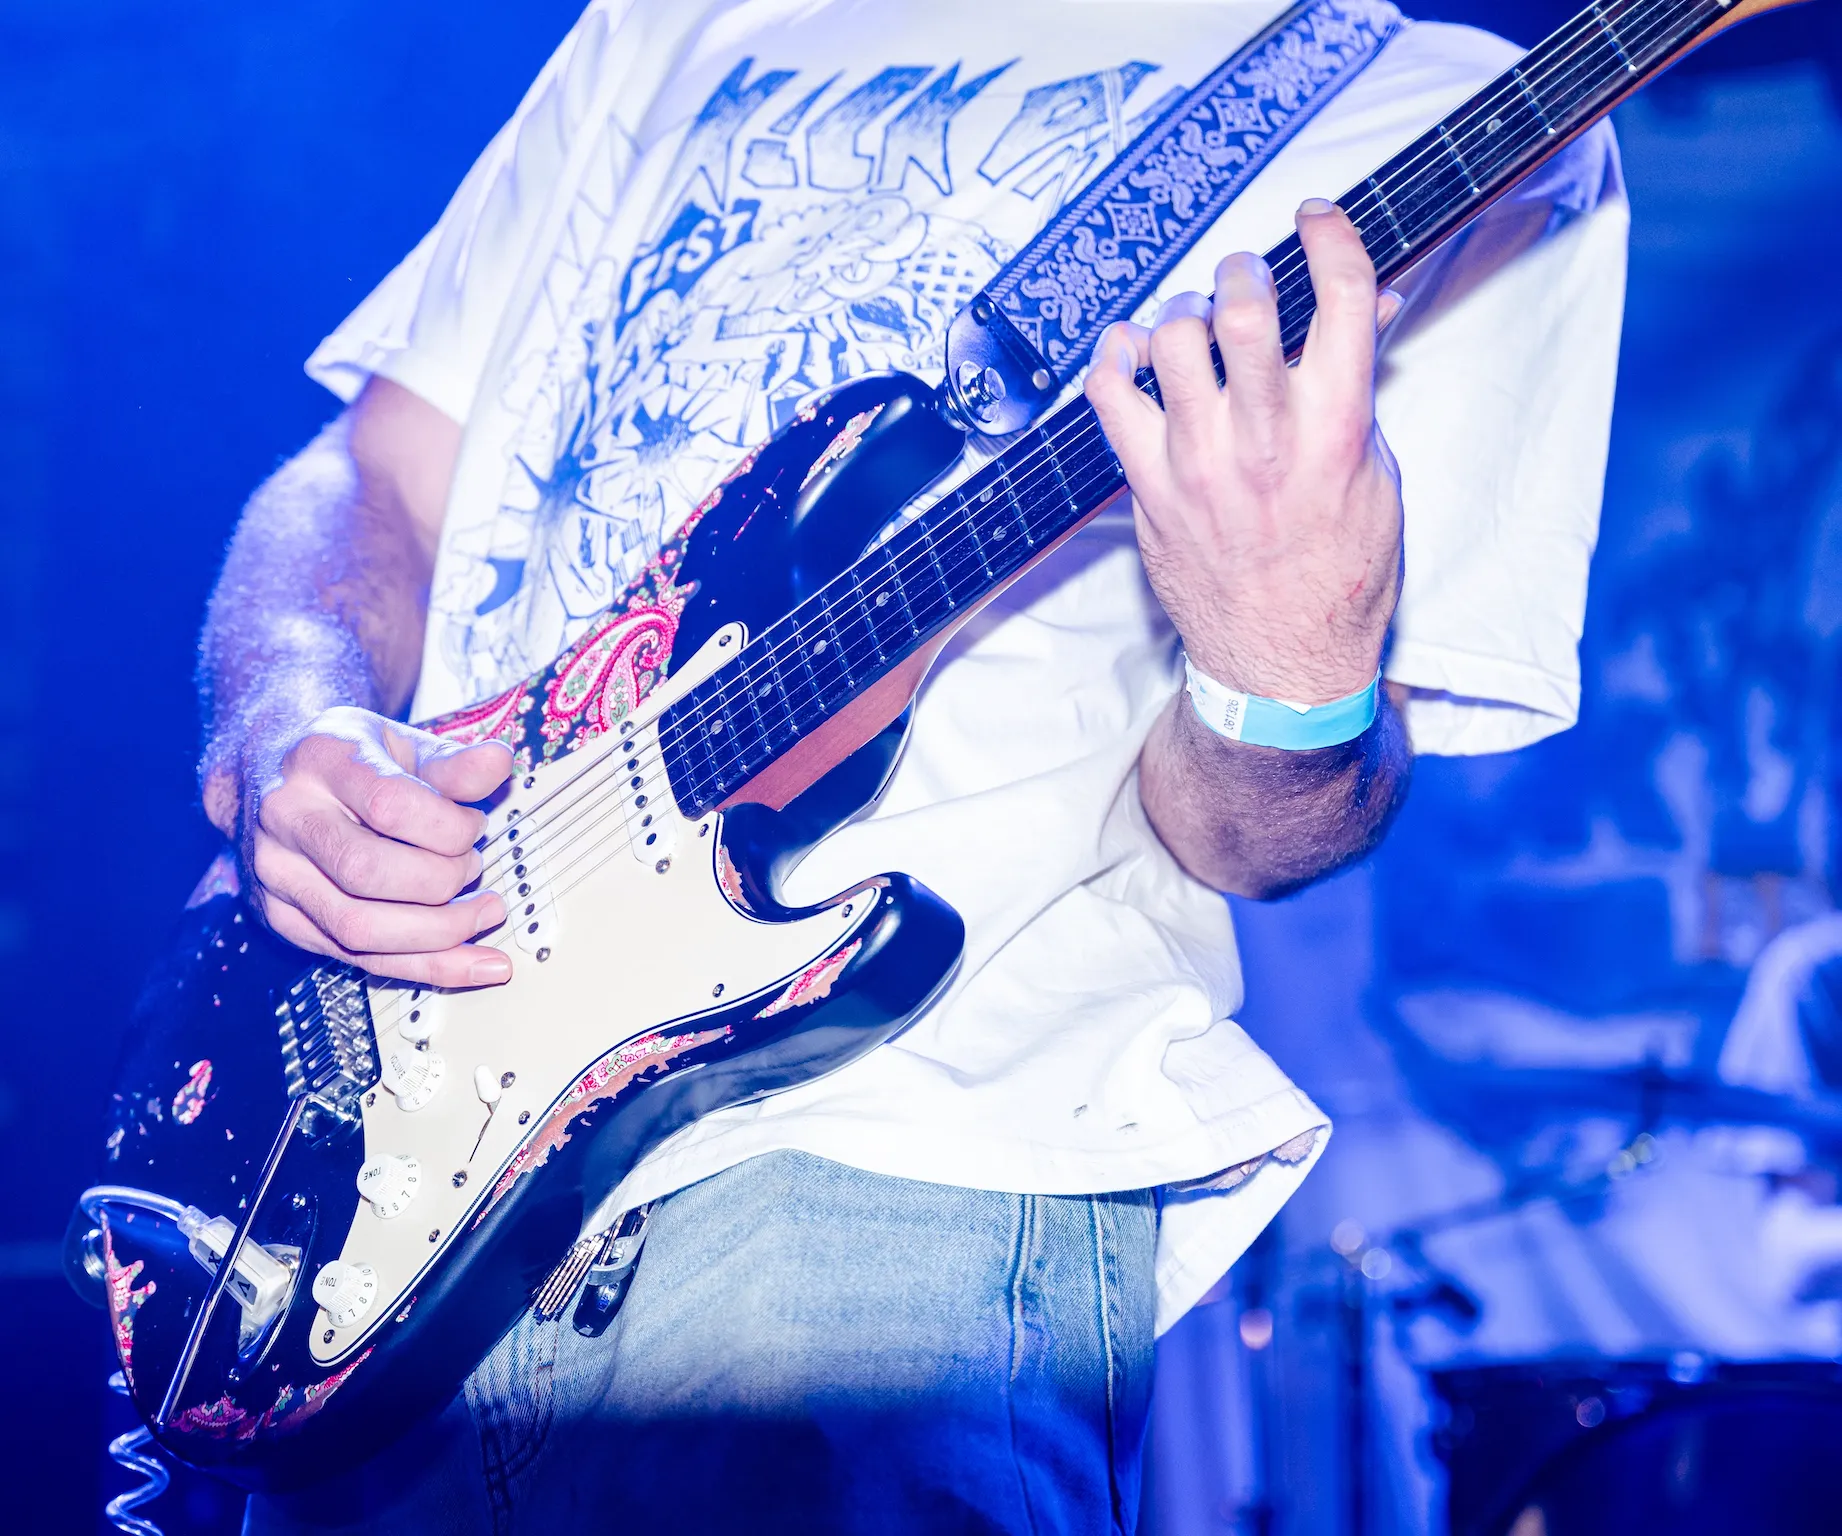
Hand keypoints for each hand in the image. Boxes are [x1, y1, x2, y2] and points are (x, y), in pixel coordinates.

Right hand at [238, 707, 514, 985]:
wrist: (265, 773)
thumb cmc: (345, 758)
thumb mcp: (397, 742)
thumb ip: (450, 761)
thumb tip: (498, 762)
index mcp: (319, 760)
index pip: (389, 806)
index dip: (449, 827)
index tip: (475, 825)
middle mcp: (288, 820)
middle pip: (367, 872)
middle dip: (443, 880)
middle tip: (474, 868)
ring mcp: (279, 875)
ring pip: (359, 929)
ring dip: (439, 934)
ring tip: (483, 913)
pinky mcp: (284, 919)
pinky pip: (358, 959)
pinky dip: (425, 966)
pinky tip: (471, 963)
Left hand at [1085, 199, 1403, 704]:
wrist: (1282, 665)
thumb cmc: (1340, 575)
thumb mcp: (1376, 476)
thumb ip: (1361, 386)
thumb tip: (1366, 304)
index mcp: (1337, 428)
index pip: (1340, 295)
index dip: (1329, 234)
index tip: (1315, 219)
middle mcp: (1264, 438)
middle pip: (1244, 308)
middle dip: (1245, 270)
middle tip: (1246, 277)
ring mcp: (1198, 462)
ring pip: (1172, 339)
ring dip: (1183, 310)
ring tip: (1194, 323)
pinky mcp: (1149, 487)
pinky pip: (1109, 397)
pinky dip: (1115, 359)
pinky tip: (1133, 354)